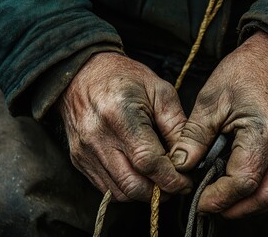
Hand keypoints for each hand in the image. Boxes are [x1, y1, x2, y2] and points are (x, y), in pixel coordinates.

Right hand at [58, 53, 190, 201]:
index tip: (186, 181)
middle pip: (133, 184)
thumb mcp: (160, 91)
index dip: (172, 178)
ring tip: (160, 182)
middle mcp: (98, 138)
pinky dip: (127, 188)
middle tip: (176, 185)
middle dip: (160, 192)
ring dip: (144, 193)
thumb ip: (177, 126)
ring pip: (119, 192)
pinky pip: (106, 188)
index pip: (148, 162)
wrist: (83, 74)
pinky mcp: (78, 160)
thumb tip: (188, 159)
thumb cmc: (125, 78)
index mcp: (120, 116)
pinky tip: (140, 176)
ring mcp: (85, 152)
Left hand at [170, 31, 267, 217]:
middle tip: (209, 205)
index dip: (218, 197)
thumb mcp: (211, 101)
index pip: (243, 181)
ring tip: (225, 201)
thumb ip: (195, 137)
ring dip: (251, 205)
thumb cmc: (243, 72)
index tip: (199, 200)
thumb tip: (181, 165)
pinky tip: (246, 190)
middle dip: (234, 208)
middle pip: (264, 196)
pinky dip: (264, 194)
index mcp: (265, 132)